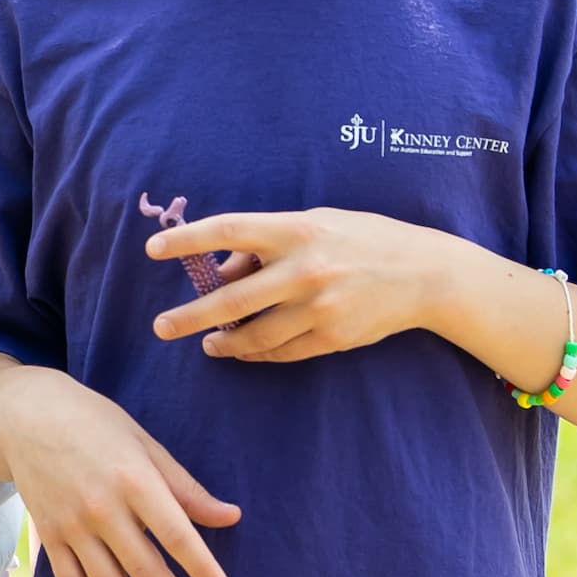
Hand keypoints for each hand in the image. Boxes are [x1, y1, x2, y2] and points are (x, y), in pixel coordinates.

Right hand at [0, 360, 237, 576]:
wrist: (24, 416)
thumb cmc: (94, 424)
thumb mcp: (145, 444)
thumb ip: (185, 487)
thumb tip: (230, 518)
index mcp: (133, 478)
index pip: (176, 536)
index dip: (203, 570)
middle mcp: (101, 506)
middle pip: (145, 569)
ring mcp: (71, 524)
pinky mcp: (49, 536)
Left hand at [147, 207, 458, 362]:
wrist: (424, 273)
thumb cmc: (362, 239)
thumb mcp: (316, 223)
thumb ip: (268, 243)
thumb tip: (223, 269)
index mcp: (296, 231)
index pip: (228, 231)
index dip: (188, 241)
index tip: (153, 250)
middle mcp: (304, 270)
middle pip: (231, 299)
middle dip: (189, 317)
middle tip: (161, 327)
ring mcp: (319, 308)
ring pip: (254, 335)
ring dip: (224, 343)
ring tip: (205, 345)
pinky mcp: (332, 338)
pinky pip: (282, 351)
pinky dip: (258, 353)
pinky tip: (243, 351)